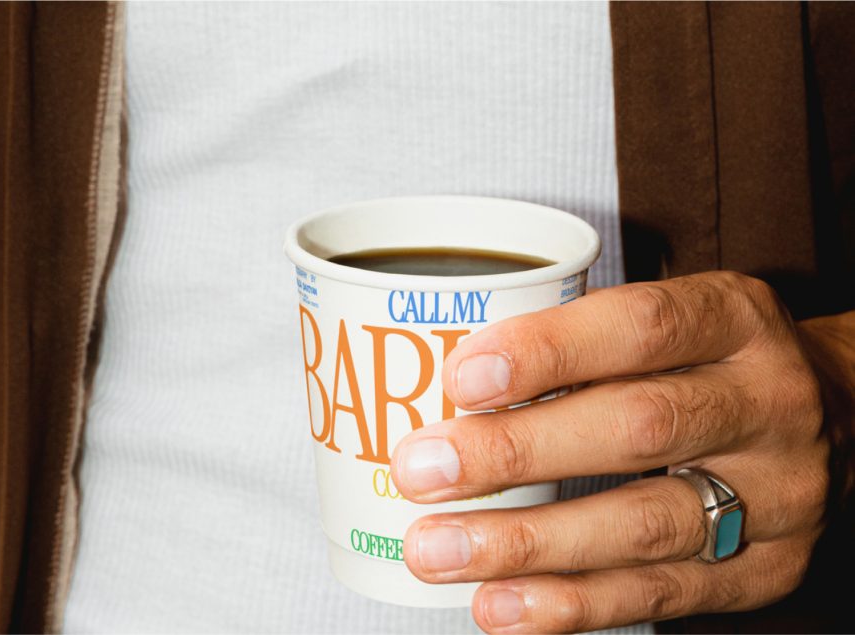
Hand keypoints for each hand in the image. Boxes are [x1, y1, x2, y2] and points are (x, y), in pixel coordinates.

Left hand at [389, 271, 830, 632]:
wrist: (829, 418)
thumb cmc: (706, 363)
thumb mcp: (667, 324)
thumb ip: (582, 348)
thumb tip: (449, 392)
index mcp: (735, 320)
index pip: (641, 327)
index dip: (546, 352)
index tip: (460, 378)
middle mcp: (766, 403)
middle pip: (639, 427)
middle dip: (516, 453)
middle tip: (422, 472)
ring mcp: (774, 494)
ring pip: (644, 524)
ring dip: (526, 543)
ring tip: (436, 550)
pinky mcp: (762, 570)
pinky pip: (660, 595)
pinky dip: (570, 603)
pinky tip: (499, 604)